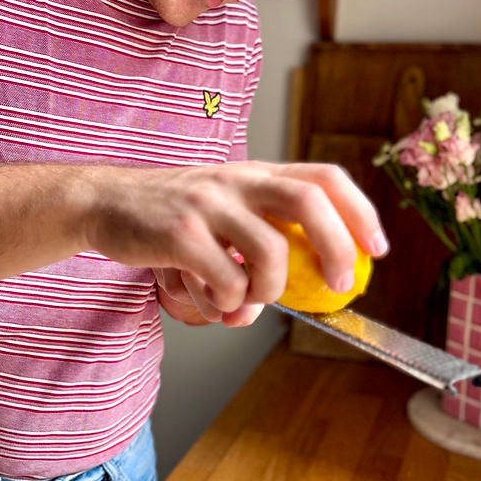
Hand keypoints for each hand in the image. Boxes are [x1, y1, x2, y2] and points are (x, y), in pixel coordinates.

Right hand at [86, 160, 386, 317]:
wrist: (104, 203)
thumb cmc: (168, 218)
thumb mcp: (219, 219)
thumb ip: (252, 254)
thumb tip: (264, 307)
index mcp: (255, 174)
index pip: (323, 178)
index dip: (359, 212)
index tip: (376, 249)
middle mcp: (238, 180)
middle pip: (309, 202)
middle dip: (337, 248)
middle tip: (338, 284)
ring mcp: (210, 204)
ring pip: (271, 254)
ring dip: (268, 292)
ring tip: (242, 303)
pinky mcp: (181, 233)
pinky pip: (228, 282)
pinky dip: (227, 303)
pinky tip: (207, 298)